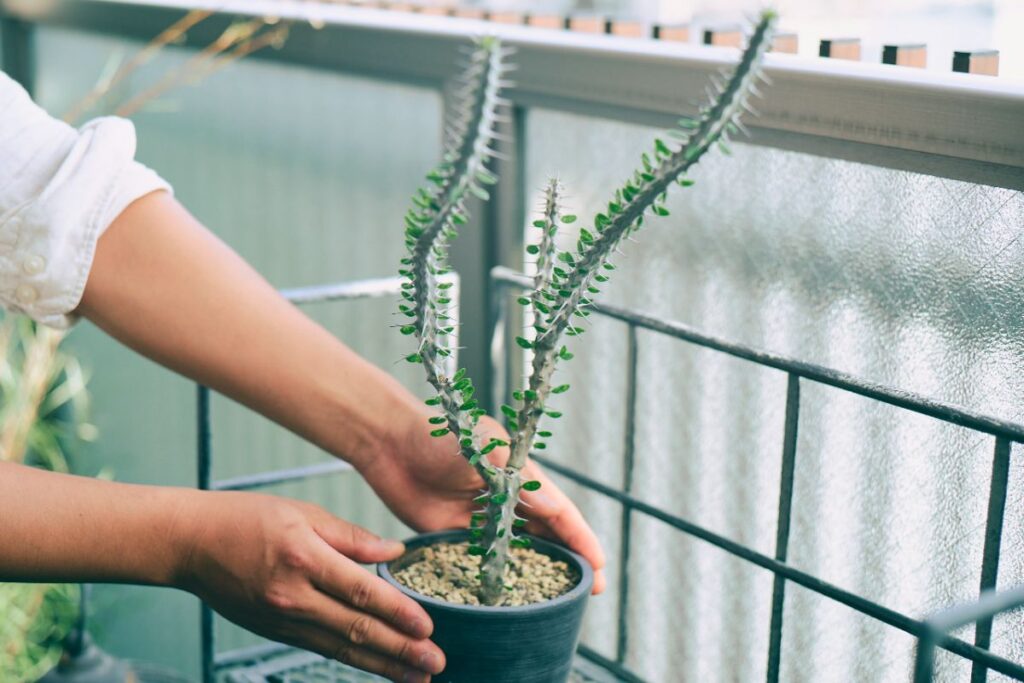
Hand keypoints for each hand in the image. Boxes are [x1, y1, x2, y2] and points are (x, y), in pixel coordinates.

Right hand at [173, 491, 444, 681]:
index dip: (397, 612)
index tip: (428, 626)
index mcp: (304, 558)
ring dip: (383, 664)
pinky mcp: (275, 630)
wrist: (190, 544)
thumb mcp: (302, 512)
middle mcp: (293, 596)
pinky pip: (322, 648)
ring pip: (342, 647)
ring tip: (417, 675)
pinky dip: (353, 659)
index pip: (361, 591)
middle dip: (400, 648)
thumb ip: (350, 536)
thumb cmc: (246, 518)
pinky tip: (378, 666)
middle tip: (434, 662)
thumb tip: (394, 550)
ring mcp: (282, 619)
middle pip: (356, 628)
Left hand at [362, 414, 606, 593]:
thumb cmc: (441, 435)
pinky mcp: (453, 533)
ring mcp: (480, 517)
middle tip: (588, 592)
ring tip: (557, 600)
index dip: (581, 538)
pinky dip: (498, 577)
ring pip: (518, 550)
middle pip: (546, 535)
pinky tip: (509, 598)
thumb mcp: (487, 450)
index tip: (599, 565)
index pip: (559, 512)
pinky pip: (482, 558)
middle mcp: (505, 498)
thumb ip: (518, 478)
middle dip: (569, 560)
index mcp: (520, 475)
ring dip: (537, 571)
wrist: (390, 442)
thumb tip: (553, 508)